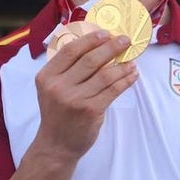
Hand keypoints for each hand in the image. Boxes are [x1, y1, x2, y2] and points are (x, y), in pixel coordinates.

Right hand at [31, 30, 138, 160]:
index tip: (105, 33)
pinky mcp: (90, 111)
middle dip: (111, 47)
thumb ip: (66, 68)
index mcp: (47, 76)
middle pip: (90, 59)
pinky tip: (132, 75)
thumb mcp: (51, 88)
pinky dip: (125, 80)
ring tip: (132, 59)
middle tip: (125, 40)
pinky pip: (113, 90)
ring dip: (122, 65)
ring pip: (105, 74)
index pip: (70, 50)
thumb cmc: (57, 113)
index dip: (89, 39)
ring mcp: (75, 99)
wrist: (56, 145)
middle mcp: (59, 86)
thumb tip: (93, 44)